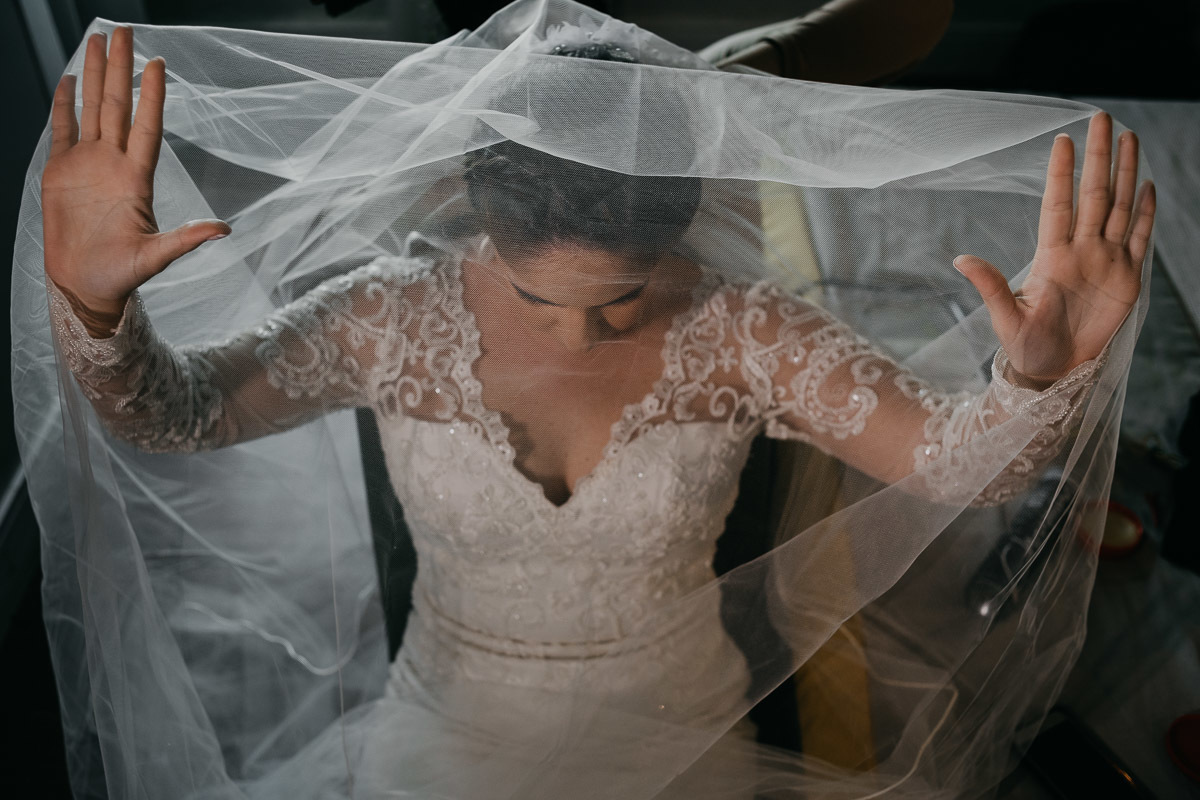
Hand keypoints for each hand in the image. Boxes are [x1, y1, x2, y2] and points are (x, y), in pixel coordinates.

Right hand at [42, 27, 229, 329]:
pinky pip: (62, 130)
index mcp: (136, 179)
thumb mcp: (156, 257)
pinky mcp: (60, 171)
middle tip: (124, 29)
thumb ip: (185, 241)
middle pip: (118, 106)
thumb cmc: (121, 275)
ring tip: (98, 40)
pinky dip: (64, 104)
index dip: (151, 95)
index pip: (147, 126)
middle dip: (121, 67)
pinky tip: (69, 79)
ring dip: (95, 74)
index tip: (158, 63)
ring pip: (91, 109)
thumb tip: (223, 230)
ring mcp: (87, 165)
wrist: (86, 285)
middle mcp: (113, 164)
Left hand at [954, 111, 1154, 386]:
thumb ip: (989, 286)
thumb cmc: (1025, 348)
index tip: (1063, 139)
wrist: (1054, 373)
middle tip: (1103, 117)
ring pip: (1118, 207)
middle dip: (1100, 156)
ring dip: (1125, 173)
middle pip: (1094, 193)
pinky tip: (1146, 185)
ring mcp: (1106, 261)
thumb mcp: (1005, 317)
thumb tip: (959, 259)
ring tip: (1129, 138)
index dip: (1062, 172)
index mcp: (1052, 256)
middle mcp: (1081, 250)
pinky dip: (1144, 212)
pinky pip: (1138, 238)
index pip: (1059, 204)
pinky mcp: (1127, 278)